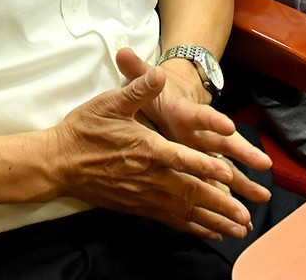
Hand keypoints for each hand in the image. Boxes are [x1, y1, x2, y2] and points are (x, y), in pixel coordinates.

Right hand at [47, 52, 261, 240]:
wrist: (58, 162)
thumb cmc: (84, 130)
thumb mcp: (109, 102)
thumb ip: (138, 89)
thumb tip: (158, 73)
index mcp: (145, 148)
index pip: (179, 158)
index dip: (203, 165)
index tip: (227, 173)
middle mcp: (148, 176)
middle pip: (189, 192)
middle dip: (220, 204)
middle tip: (246, 216)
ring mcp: (143, 194)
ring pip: (184, 211)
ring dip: (213, 221)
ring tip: (238, 230)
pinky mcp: (138, 205)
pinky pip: (170, 220)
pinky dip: (192, 227)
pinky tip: (210, 232)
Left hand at [122, 48, 269, 206]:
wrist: (173, 93)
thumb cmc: (157, 91)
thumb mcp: (145, 79)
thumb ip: (136, 71)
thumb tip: (122, 52)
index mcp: (184, 114)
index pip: (200, 116)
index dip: (212, 121)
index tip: (228, 126)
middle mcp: (200, 132)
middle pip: (224, 144)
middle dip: (244, 154)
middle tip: (263, 164)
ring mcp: (204, 148)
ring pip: (227, 166)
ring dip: (244, 181)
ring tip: (263, 197)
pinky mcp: (203, 162)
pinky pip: (218, 182)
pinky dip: (229, 197)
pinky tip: (242, 216)